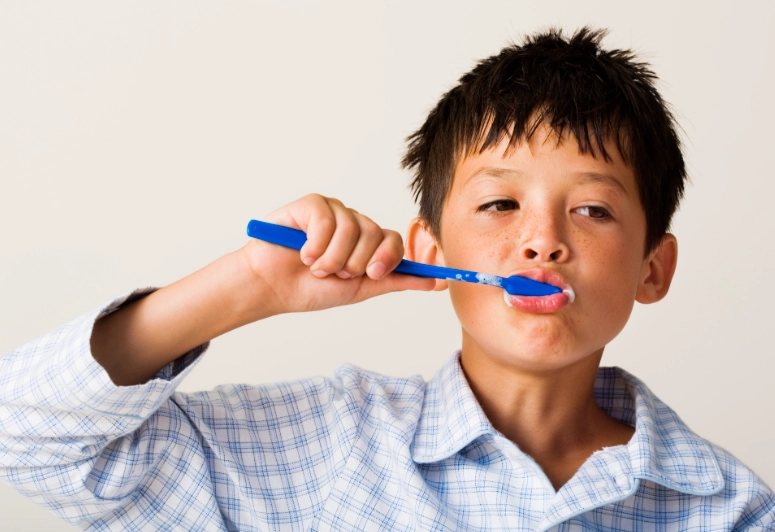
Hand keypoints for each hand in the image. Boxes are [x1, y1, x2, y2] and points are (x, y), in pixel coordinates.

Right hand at [240, 194, 434, 315]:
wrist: (272, 288)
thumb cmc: (311, 289)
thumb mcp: (361, 289)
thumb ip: (396, 281)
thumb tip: (435, 282)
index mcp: (366, 241)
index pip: (392, 240)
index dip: (386, 258)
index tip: (371, 275)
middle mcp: (352, 222)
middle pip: (375, 234)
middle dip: (353, 263)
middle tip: (334, 274)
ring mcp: (332, 211)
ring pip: (351, 229)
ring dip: (331, 259)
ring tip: (314, 266)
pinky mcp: (310, 204)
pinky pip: (326, 219)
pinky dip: (315, 244)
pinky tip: (302, 252)